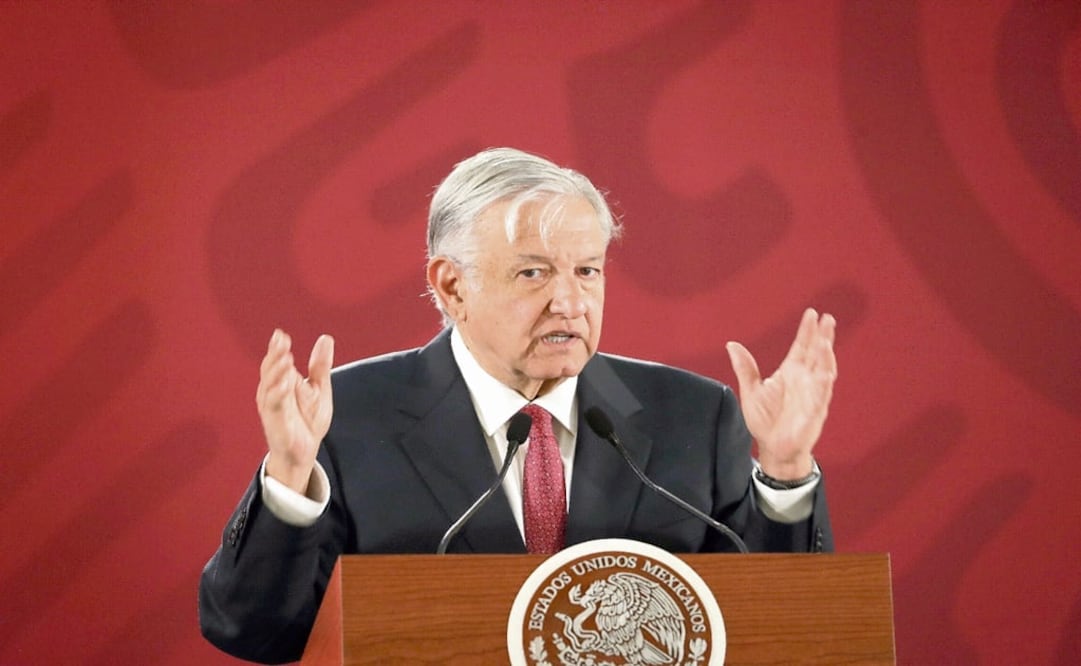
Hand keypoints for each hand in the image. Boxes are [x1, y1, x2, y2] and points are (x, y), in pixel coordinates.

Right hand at [255, 329, 334, 493]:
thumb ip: (320, 365)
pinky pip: (274, 407)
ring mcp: (273, 407)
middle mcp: (273, 392)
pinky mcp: (276, 422)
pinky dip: (278, 395)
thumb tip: (326, 338)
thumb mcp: (318, 388)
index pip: (277, 360)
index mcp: (282, 382)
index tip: (281, 334)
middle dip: (275, 355)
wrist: (305, 452)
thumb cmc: (307, 420)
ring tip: (285, 359)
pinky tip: (284, 385)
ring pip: (270, 386)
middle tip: (281, 341)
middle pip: (270, 369)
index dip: (277, 348)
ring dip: (276, 372)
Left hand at [725, 308, 836, 479]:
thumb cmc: (765, 421)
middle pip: (816, 353)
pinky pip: (821, 395)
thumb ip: (745, 368)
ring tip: (825, 341)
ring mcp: (812, 394)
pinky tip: (826, 372)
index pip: (801, 347)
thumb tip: (732, 344)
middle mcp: (804, 380)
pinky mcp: (815, 411)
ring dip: (825, 356)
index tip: (812, 314)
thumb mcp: (750, 390)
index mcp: (790, 373)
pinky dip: (824, 384)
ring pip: (823, 370)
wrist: (772, 448)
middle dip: (823, 336)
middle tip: (827, 318)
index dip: (807, 331)